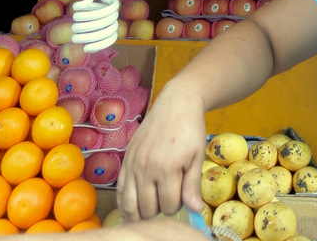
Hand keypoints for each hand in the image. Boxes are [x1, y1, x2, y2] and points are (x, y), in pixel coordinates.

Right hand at [116, 79, 206, 221]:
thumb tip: (194, 211)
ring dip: (141, 212)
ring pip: (129, 205)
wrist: (176, 103)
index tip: (183, 195)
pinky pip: (119, 190)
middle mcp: (146, 168)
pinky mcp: (126, 160)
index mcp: (167, 168)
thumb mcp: (197, 156)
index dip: (178, 205)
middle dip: (160, 209)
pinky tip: (132, 208)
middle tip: (169, 198)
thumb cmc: (190, 129)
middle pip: (148, 209)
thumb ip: (192, 185)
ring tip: (151, 208)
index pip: (169, 205)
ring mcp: (133, 164)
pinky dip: (124, 204)